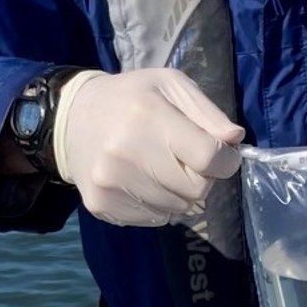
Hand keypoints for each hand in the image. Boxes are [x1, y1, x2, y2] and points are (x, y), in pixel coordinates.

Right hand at [54, 68, 244, 226]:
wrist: (71, 120)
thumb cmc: (131, 98)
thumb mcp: (171, 86)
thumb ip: (208, 114)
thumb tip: (235, 141)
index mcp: (149, 115)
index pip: (209, 157)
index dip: (226, 161)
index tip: (222, 155)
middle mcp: (127, 152)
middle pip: (197, 190)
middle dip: (201, 177)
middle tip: (183, 159)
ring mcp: (111, 183)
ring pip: (177, 209)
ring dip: (179, 192)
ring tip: (159, 168)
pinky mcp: (101, 205)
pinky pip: (154, 219)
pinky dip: (158, 205)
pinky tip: (141, 181)